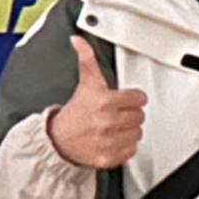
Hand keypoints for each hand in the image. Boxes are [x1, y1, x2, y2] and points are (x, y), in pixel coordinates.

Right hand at [47, 31, 146, 170]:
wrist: (58, 140)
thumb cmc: (75, 113)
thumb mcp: (84, 83)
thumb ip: (86, 59)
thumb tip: (78, 41)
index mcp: (104, 102)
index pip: (139, 98)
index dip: (134, 98)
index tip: (127, 99)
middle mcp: (107, 122)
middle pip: (140, 116)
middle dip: (131, 113)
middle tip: (118, 113)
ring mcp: (108, 141)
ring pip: (137, 133)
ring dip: (129, 130)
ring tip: (115, 127)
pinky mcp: (108, 157)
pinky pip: (131, 151)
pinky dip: (125, 147)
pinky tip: (114, 140)